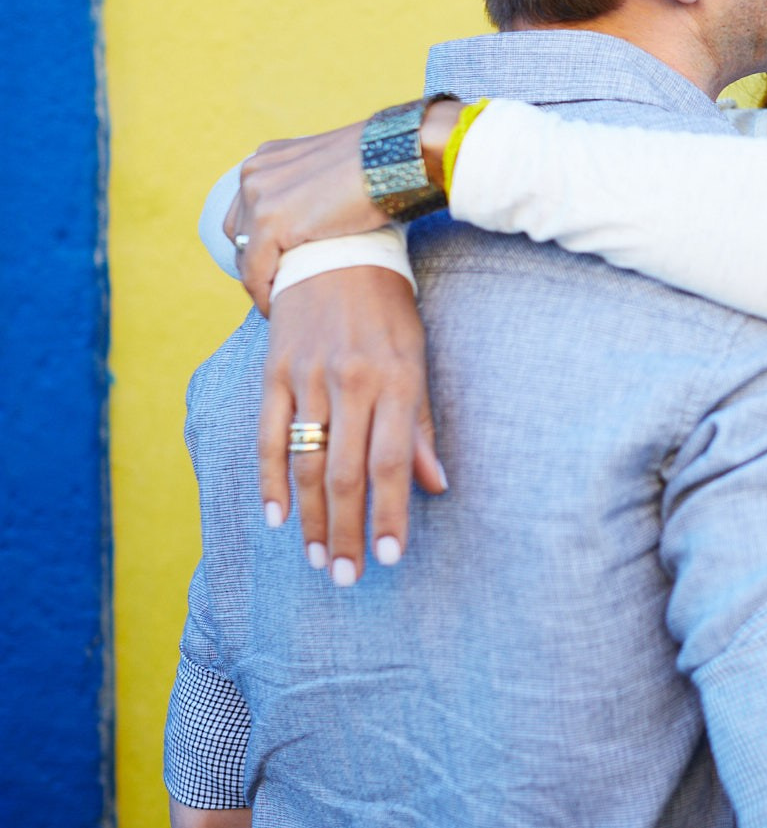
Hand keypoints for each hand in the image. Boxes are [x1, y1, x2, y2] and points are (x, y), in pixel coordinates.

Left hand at [225, 120, 389, 315]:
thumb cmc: (383, 164)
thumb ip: (316, 187)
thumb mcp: (335, 169)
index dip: (261, 241)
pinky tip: (277, 307)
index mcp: (268, 158)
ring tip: (281, 298)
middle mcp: (255, 172)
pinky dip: (263, 293)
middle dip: (256, 260)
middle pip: (240, 231)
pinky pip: (255, 270)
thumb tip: (323, 214)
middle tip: (280, 283)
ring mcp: (260, 196)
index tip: (280, 265)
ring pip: (245, 254)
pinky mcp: (271, 222)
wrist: (399, 156)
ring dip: (260, 279)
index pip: (249, 209)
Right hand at [259, 267, 446, 584]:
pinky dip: (271, 480)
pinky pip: (268, 437)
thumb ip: (422, 426)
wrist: (334, 251)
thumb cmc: (388, 311)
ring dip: (310, 518)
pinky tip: (276, 517)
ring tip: (318, 559)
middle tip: (347, 577)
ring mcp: (308, 379)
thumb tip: (437, 486)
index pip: (393, 463)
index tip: (391, 558)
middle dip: (347, 531)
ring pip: (306, 463)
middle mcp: (351, 383)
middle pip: (346, 474)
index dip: (391, 515)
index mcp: (396, 382)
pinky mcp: (274, 375)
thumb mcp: (419, 359)